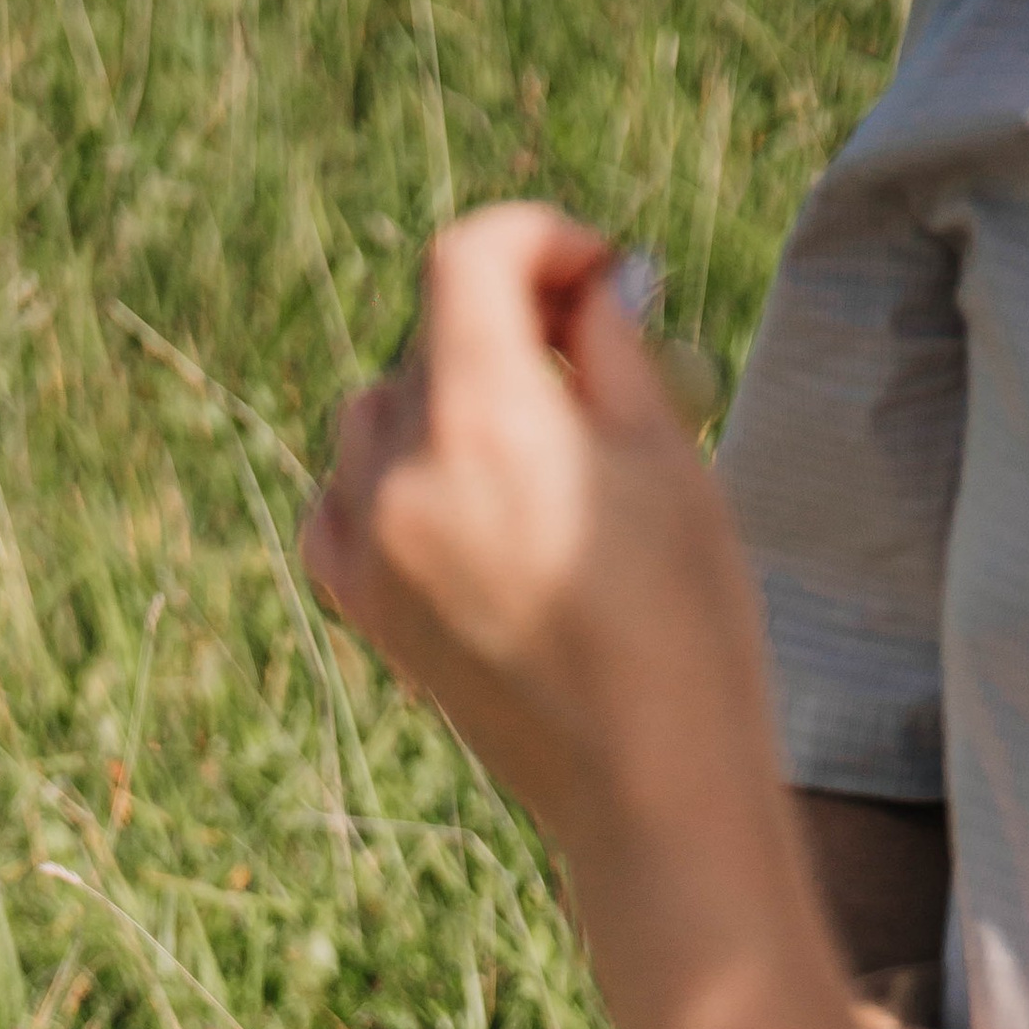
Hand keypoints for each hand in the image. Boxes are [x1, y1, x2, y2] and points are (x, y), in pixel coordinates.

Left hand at [303, 207, 773, 858]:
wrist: (648, 790)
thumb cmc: (687, 623)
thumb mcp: (668, 453)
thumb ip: (608, 346)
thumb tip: (578, 292)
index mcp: (481, 419)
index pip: (467, 258)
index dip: (538, 238)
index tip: (597, 270)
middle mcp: (401, 476)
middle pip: (429, 335)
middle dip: (507, 321)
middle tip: (588, 353)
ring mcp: (370, 548)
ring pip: (377, 413)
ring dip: (445, 395)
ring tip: (532, 437)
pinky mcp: (367, 610)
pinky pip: (342, 503)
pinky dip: (386, 479)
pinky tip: (454, 497)